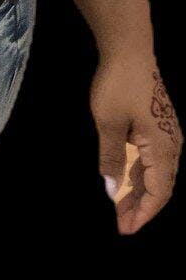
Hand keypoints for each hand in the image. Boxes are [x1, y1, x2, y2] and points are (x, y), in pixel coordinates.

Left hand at [90, 52, 181, 233]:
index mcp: (162, 147)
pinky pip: (153, 159)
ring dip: (139, 193)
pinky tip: (125, 183)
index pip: (158, 192)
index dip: (143, 213)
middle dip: (141, 208)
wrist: (129, 50)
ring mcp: (167, 134)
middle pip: (160, 186)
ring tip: (120, 210)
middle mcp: (171, 144)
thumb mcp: (108, 124)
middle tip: (121, 225)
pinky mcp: (159, 126)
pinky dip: (140, 175)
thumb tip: (111, 192)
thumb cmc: (117, 85)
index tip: (126, 230)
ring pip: (157, 173)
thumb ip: (112, 160)